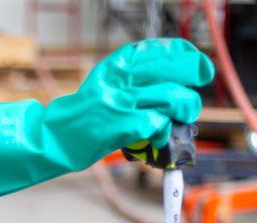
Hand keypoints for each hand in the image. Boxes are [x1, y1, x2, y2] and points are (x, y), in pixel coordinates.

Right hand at [62, 38, 213, 150]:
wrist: (55, 138)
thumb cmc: (83, 116)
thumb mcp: (104, 84)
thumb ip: (131, 78)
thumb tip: (170, 79)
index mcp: (115, 66)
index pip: (158, 50)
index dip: (184, 53)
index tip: (197, 60)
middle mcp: (119, 79)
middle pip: (171, 68)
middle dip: (193, 72)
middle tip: (202, 81)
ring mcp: (121, 103)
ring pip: (172, 96)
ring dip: (187, 107)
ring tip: (186, 114)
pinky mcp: (122, 126)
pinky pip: (159, 124)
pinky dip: (165, 131)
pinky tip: (160, 136)